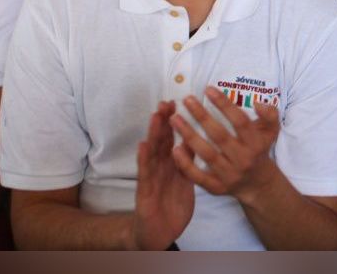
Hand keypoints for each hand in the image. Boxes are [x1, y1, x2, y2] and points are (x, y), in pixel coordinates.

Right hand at [131, 101, 193, 250]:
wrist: (159, 233)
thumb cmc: (171, 205)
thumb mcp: (183, 181)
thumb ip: (187, 161)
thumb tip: (194, 141)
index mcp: (170, 165)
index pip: (170, 139)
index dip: (173, 122)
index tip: (177, 103)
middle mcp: (159, 168)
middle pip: (160, 141)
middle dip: (162, 122)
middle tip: (166, 103)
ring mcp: (150, 178)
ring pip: (152, 153)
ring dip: (153, 134)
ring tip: (155, 116)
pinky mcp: (144, 192)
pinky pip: (145, 174)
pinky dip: (144, 159)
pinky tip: (143, 145)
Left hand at [169, 88, 280, 203]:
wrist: (258, 184)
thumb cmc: (259, 150)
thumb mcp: (270, 131)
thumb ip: (270, 114)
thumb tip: (258, 104)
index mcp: (256, 144)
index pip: (239, 121)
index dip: (224, 105)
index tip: (208, 89)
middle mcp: (243, 159)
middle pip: (219, 136)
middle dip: (202, 116)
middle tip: (187, 100)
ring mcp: (229, 175)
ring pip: (206, 154)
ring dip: (189, 135)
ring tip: (175, 119)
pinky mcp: (216, 187)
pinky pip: (198, 176)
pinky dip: (185, 163)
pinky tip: (175, 148)